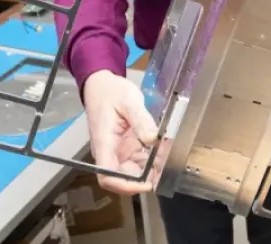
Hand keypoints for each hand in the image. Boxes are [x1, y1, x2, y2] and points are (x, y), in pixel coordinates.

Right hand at [83, 70, 158, 194]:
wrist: (102, 85)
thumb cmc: (111, 92)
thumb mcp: (129, 100)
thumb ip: (141, 119)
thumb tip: (152, 138)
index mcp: (104, 143)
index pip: (108, 175)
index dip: (126, 185)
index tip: (147, 183)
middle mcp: (110, 152)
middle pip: (122, 178)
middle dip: (144, 179)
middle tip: (166, 169)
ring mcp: (118, 151)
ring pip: (133, 171)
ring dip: (150, 169)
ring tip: (168, 159)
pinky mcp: (126, 147)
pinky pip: (138, 160)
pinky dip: (151, 159)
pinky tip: (163, 151)